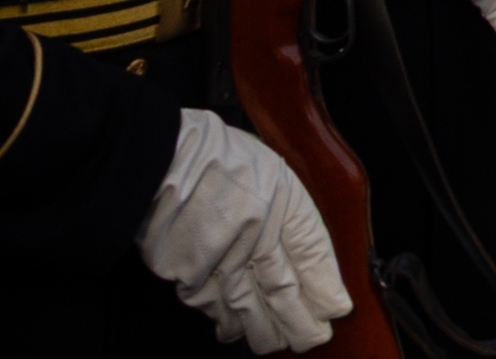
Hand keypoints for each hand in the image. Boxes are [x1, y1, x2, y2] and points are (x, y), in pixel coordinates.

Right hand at [140, 107, 351, 353]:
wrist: (160, 157)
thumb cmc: (216, 156)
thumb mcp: (270, 168)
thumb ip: (287, 206)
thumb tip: (303, 248)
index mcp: (283, 200)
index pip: (313, 254)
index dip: (326, 286)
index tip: (336, 307)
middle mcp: (256, 233)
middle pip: (284, 288)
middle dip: (301, 319)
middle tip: (313, 337)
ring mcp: (220, 256)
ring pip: (249, 305)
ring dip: (266, 329)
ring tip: (280, 343)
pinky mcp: (186, 271)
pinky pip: (212, 304)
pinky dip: (227, 321)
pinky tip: (236, 331)